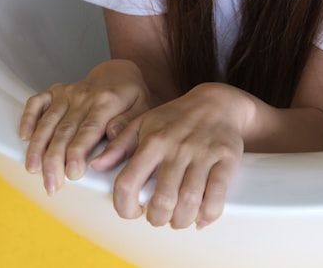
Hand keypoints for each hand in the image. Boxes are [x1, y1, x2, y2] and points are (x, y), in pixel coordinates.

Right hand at [19, 59, 152, 194]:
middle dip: (54, 158)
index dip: (78, 152)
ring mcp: (67, 92)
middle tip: (51, 183)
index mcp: (107, 101)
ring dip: (38, 146)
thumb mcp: (142, 111)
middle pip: (65, 130)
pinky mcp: (56, 91)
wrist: (119, 72)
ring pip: (48, 121)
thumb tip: (111, 143)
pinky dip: (28, 117)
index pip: (89, 130)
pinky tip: (24, 136)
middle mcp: (84, 95)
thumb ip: (127, 129)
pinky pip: (37, 102)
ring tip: (33, 168)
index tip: (72, 173)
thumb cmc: (131, 97)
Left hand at [91, 83, 251, 228]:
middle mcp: (176, 148)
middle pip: (162, 200)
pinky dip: (208, 215)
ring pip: (189, 202)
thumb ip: (119, 146)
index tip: (131, 212)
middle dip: (157, 219)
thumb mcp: (143, 123)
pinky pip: (217, 197)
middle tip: (158, 218)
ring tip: (177, 219)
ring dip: (181, 220)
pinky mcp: (226, 160)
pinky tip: (201, 217)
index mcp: (152, 141)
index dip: (125, 206)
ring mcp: (202, 155)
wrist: (217, 102)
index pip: (128, 182)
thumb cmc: (175, 117)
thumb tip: (96, 165)